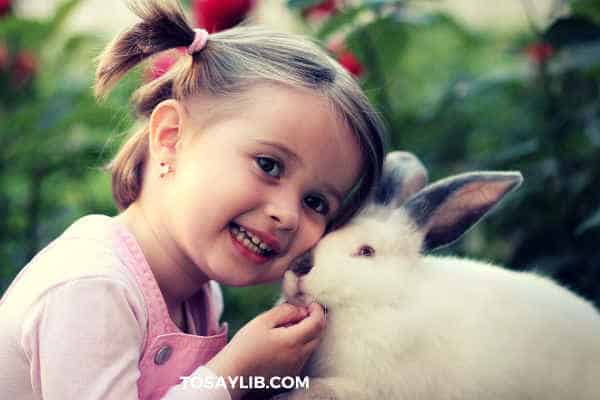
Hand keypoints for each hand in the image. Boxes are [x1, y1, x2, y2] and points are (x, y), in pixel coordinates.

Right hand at [207, 302, 326, 399]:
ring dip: (305, 334)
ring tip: (284, 329)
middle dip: (312, 321)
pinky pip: (302, 357)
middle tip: (296, 314)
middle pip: (318, 335)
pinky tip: (280, 344)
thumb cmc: (245, 344)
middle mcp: (299, 357)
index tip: (310, 303)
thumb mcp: (263, 320)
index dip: (317, 310)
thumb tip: (301, 309)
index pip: (318, 323)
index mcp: (293, 341)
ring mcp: (296, 368)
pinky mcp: (291, 375)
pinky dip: (298, 346)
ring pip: (311, 346)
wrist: (233, 373)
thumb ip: (286, 311)